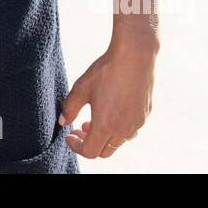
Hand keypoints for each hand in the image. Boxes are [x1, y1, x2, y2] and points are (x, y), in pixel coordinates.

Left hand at [59, 40, 155, 158]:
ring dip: (104, 137)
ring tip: (94, 120)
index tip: (69, 134)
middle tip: (79, 128)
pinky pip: (130, 130)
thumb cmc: (106, 70)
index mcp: (106, 125)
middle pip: (104, 151)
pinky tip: (111, 111)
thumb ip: (69, 108)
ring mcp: (137, 123)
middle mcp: (124, 129)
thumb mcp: (81, 88)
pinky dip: (117, 128)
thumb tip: (63, 122)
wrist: (135, 55)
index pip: (90, 152)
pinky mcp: (145, 114)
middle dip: (89, 144)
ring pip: (118, 142)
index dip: (76, 146)